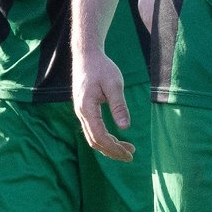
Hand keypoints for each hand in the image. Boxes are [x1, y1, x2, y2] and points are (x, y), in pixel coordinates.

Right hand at [71, 46, 135, 160]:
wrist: (87, 56)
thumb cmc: (101, 67)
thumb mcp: (114, 84)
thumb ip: (119, 106)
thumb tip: (125, 128)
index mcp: (87, 108)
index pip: (99, 137)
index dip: (114, 148)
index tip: (129, 154)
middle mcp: (81, 113)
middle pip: (94, 141)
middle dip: (112, 151)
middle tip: (130, 156)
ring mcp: (81, 112)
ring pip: (92, 137)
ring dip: (109, 146)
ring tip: (127, 149)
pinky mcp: (84, 110)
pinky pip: (92, 130)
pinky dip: (105, 138)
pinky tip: (116, 139)